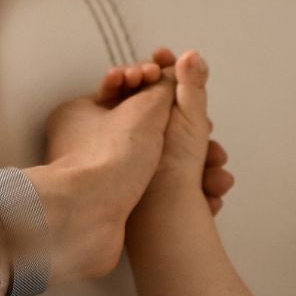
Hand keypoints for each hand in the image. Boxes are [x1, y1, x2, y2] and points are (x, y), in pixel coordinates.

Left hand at [23, 49, 234, 281]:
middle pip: (145, 126)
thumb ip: (165, 87)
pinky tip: (206, 193)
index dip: (155, 84)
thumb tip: (179, 74)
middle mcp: (86, 144)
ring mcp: (101, 176)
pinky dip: (182, 189)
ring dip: (191, 163)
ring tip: (215, 166)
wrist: (88, 221)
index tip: (175, 85)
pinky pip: (157, 189)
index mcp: (80, 113)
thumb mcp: (145, 108)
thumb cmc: (108, 161)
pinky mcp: (115, 205)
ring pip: (157, 160)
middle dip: (181, 130)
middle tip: (203, 130)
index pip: (124, 89)